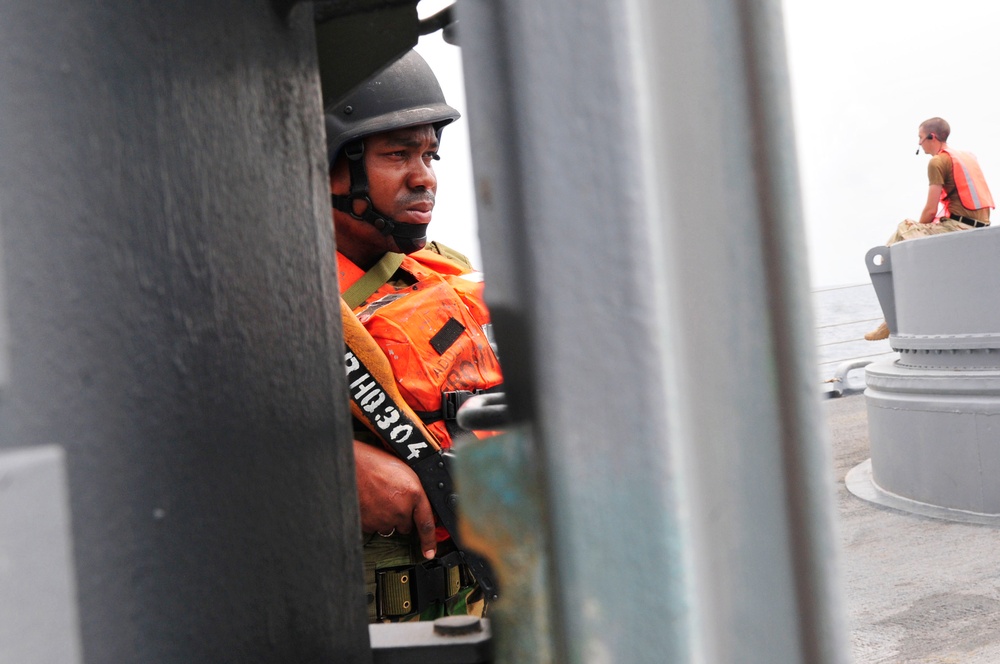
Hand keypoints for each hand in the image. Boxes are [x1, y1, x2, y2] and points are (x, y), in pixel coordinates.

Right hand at [354, 441, 436, 558]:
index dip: (429, 542)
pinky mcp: (369, 524)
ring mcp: (384, 519)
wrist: (353, 464)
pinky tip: (370, 503)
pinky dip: (373, 518)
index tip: (430, 553)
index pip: (427, 524)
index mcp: (414, 494)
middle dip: (401, 516)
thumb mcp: (404, 471)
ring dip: (386, 517)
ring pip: (389, 527)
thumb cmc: (375, 463)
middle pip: (406, 526)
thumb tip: (419, 505)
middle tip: (391, 499)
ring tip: (378, 498)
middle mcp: (401, 510)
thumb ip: (415, 492)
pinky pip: (374, 527)